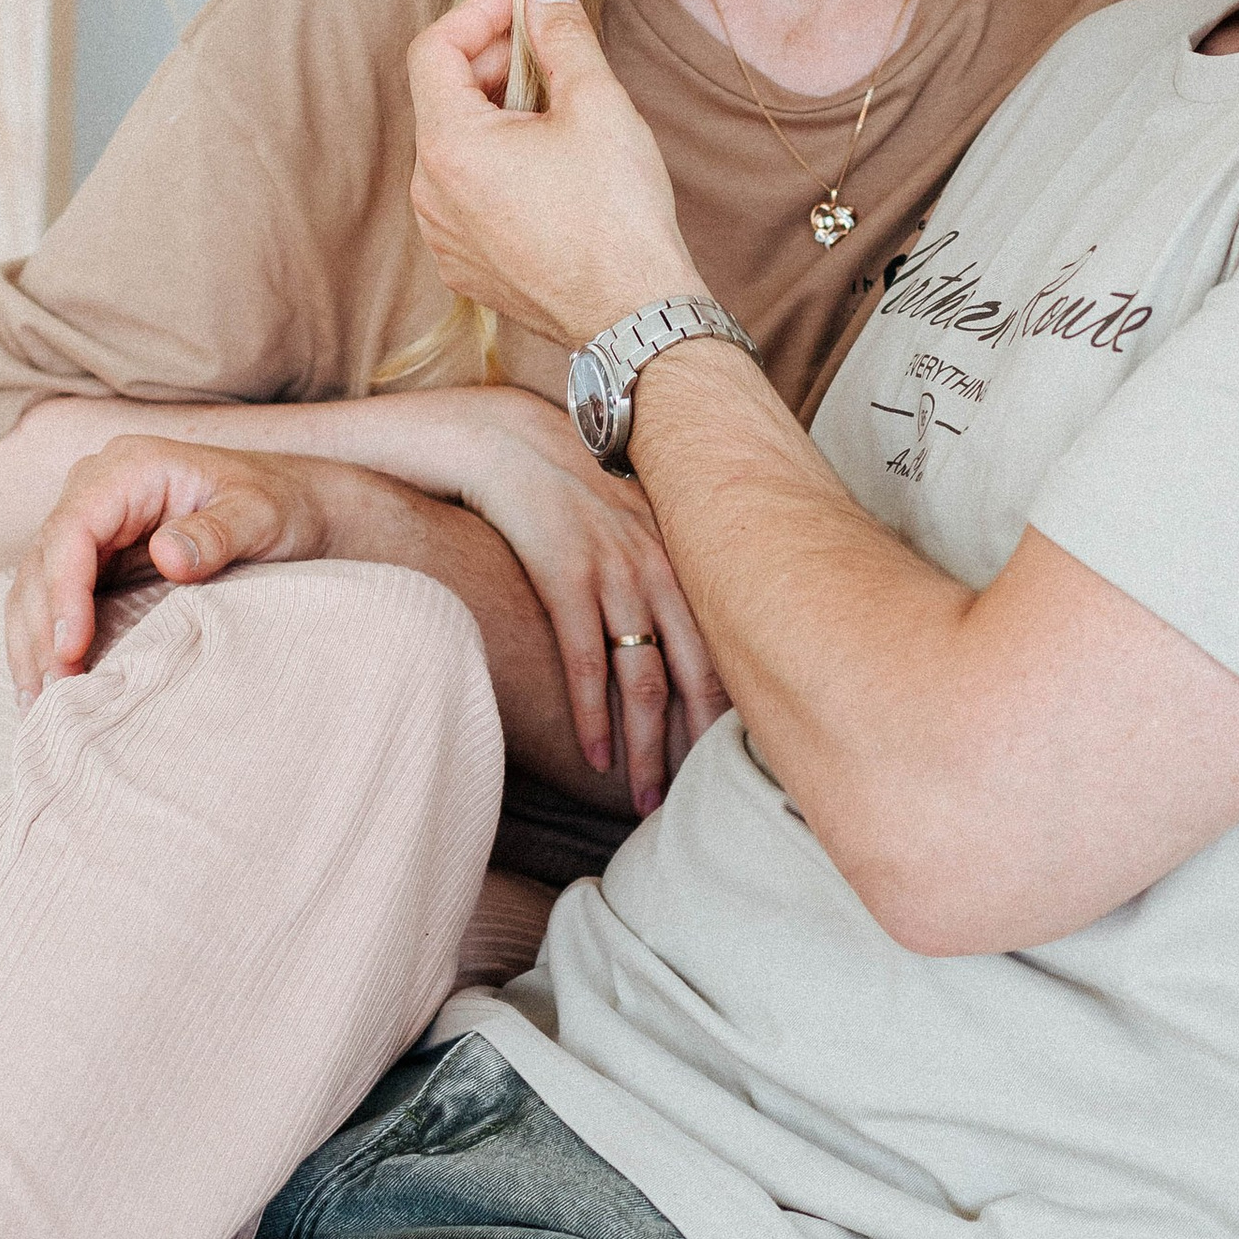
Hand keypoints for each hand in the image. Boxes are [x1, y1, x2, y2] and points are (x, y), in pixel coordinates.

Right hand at [3, 434, 364, 705]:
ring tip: (36, 705)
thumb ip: (218, 533)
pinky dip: (43, 643)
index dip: (62, 591)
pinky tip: (42, 688)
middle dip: (40, 631)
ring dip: (31, 645)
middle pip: (42, 561)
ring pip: (35, 586)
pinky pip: (53, 600)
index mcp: (130, 469)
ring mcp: (91, 525)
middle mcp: (97, 490)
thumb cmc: (280, 506)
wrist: (295, 508)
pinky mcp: (95, 559)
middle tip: (52, 695)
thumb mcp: (260, 516)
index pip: (73, 529)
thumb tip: (167, 555)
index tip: (71, 648)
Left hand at [408, 0, 699, 352]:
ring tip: (555, 107)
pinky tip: (548, 165)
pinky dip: (495, 164)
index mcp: (449, 146)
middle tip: (550, 45)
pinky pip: (464, 195)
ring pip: (453, 148)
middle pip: (442, 98)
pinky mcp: (464, 266)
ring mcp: (442, 236)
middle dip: (492, 61)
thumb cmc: (617, 212)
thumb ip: (561, 34)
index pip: (434, 49)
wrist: (633, 315)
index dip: (478, 12)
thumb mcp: (596, 103)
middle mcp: (429, 193)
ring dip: (495, 113)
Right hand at [438, 385, 724, 805]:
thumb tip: (674, 625)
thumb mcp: (628, 518)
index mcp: (682, 554)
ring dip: (646, 749)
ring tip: (646, 800)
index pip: (723, 646)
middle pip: (695, 673)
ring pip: (644, 679)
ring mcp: (615, 570)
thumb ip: (658, 564)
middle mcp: (659, 565)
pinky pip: (586, 660)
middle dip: (697, 745)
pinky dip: (592, 716)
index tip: (734, 762)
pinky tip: (594, 759)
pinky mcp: (566, 574)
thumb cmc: (565, 485)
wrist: (505, 438)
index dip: (729, 709)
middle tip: (697, 799)